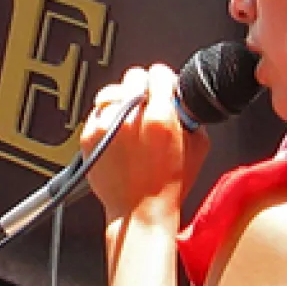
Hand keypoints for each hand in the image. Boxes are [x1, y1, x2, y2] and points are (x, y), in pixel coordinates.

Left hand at [81, 64, 209, 224]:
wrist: (138, 213)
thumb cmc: (168, 186)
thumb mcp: (199, 146)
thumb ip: (190, 115)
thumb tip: (180, 98)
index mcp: (160, 117)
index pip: (159, 72)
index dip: (164, 80)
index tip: (164, 87)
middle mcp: (130, 117)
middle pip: (134, 76)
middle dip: (143, 88)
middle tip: (148, 104)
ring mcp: (106, 125)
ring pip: (112, 91)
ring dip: (123, 101)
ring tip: (131, 122)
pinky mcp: (88, 135)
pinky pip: (97, 111)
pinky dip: (108, 118)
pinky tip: (119, 135)